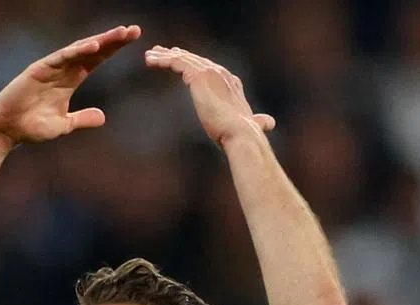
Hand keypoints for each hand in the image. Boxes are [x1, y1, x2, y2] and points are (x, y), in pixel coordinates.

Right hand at [0, 25, 141, 147]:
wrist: (7, 129)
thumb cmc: (32, 127)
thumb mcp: (64, 125)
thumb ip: (82, 119)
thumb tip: (102, 117)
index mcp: (71, 79)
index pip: (97, 60)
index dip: (114, 49)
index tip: (133, 40)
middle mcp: (63, 69)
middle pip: (93, 50)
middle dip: (113, 40)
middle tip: (134, 30)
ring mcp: (52, 67)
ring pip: (80, 49)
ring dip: (100, 40)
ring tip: (120, 34)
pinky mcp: (39, 69)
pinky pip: (62, 57)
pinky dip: (77, 51)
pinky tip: (94, 46)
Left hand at [144, 46, 274, 146]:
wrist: (242, 135)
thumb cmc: (244, 136)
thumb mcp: (250, 125)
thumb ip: (259, 121)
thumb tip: (269, 123)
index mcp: (231, 82)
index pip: (209, 68)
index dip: (193, 63)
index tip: (179, 60)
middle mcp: (222, 73)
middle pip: (194, 60)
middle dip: (177, 55)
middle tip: (160, 53)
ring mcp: (211, 73)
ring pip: (183, 59)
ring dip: (165, 56)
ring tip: (150, 56)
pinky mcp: (199, 77)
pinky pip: (176, 63)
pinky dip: (163, 60)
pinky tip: (150, 61)